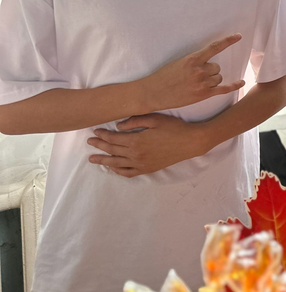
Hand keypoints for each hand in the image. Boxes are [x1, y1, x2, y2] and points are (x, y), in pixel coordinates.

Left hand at [87, 113, 208, 176]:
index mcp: (136, 141)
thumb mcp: (155, 119)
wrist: (190, 142)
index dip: (103, 135)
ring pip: (116, 163)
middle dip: (99, 145)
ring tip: (92, 159)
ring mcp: (141, 164)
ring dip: (103, 161)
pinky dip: (118, 171)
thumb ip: (135, 121)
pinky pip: (128, 173)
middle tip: (89, 142)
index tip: (95, 131)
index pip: (113, 138)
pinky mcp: (148, 169)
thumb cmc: (174, 127)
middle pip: (112, 150)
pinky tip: (113, 168)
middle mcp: (135, 155)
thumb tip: (118, 126)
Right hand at [139, 35, 244, 111]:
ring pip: (218, 78)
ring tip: (196, 85)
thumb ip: (194, 61)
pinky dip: (234, 86)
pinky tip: (242, 82)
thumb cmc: (163, 77)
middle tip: (196, 77)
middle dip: (210, 71)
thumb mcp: (179, 63)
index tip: (238, 36)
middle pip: (217, 68)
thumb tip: (207, 61)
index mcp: (193, 59)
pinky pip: (224, 89)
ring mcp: (203, 83)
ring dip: (212, 80)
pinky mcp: (203, 95)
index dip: (228, 41)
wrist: (153, 93)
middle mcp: (200, 70)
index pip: (215, 47)